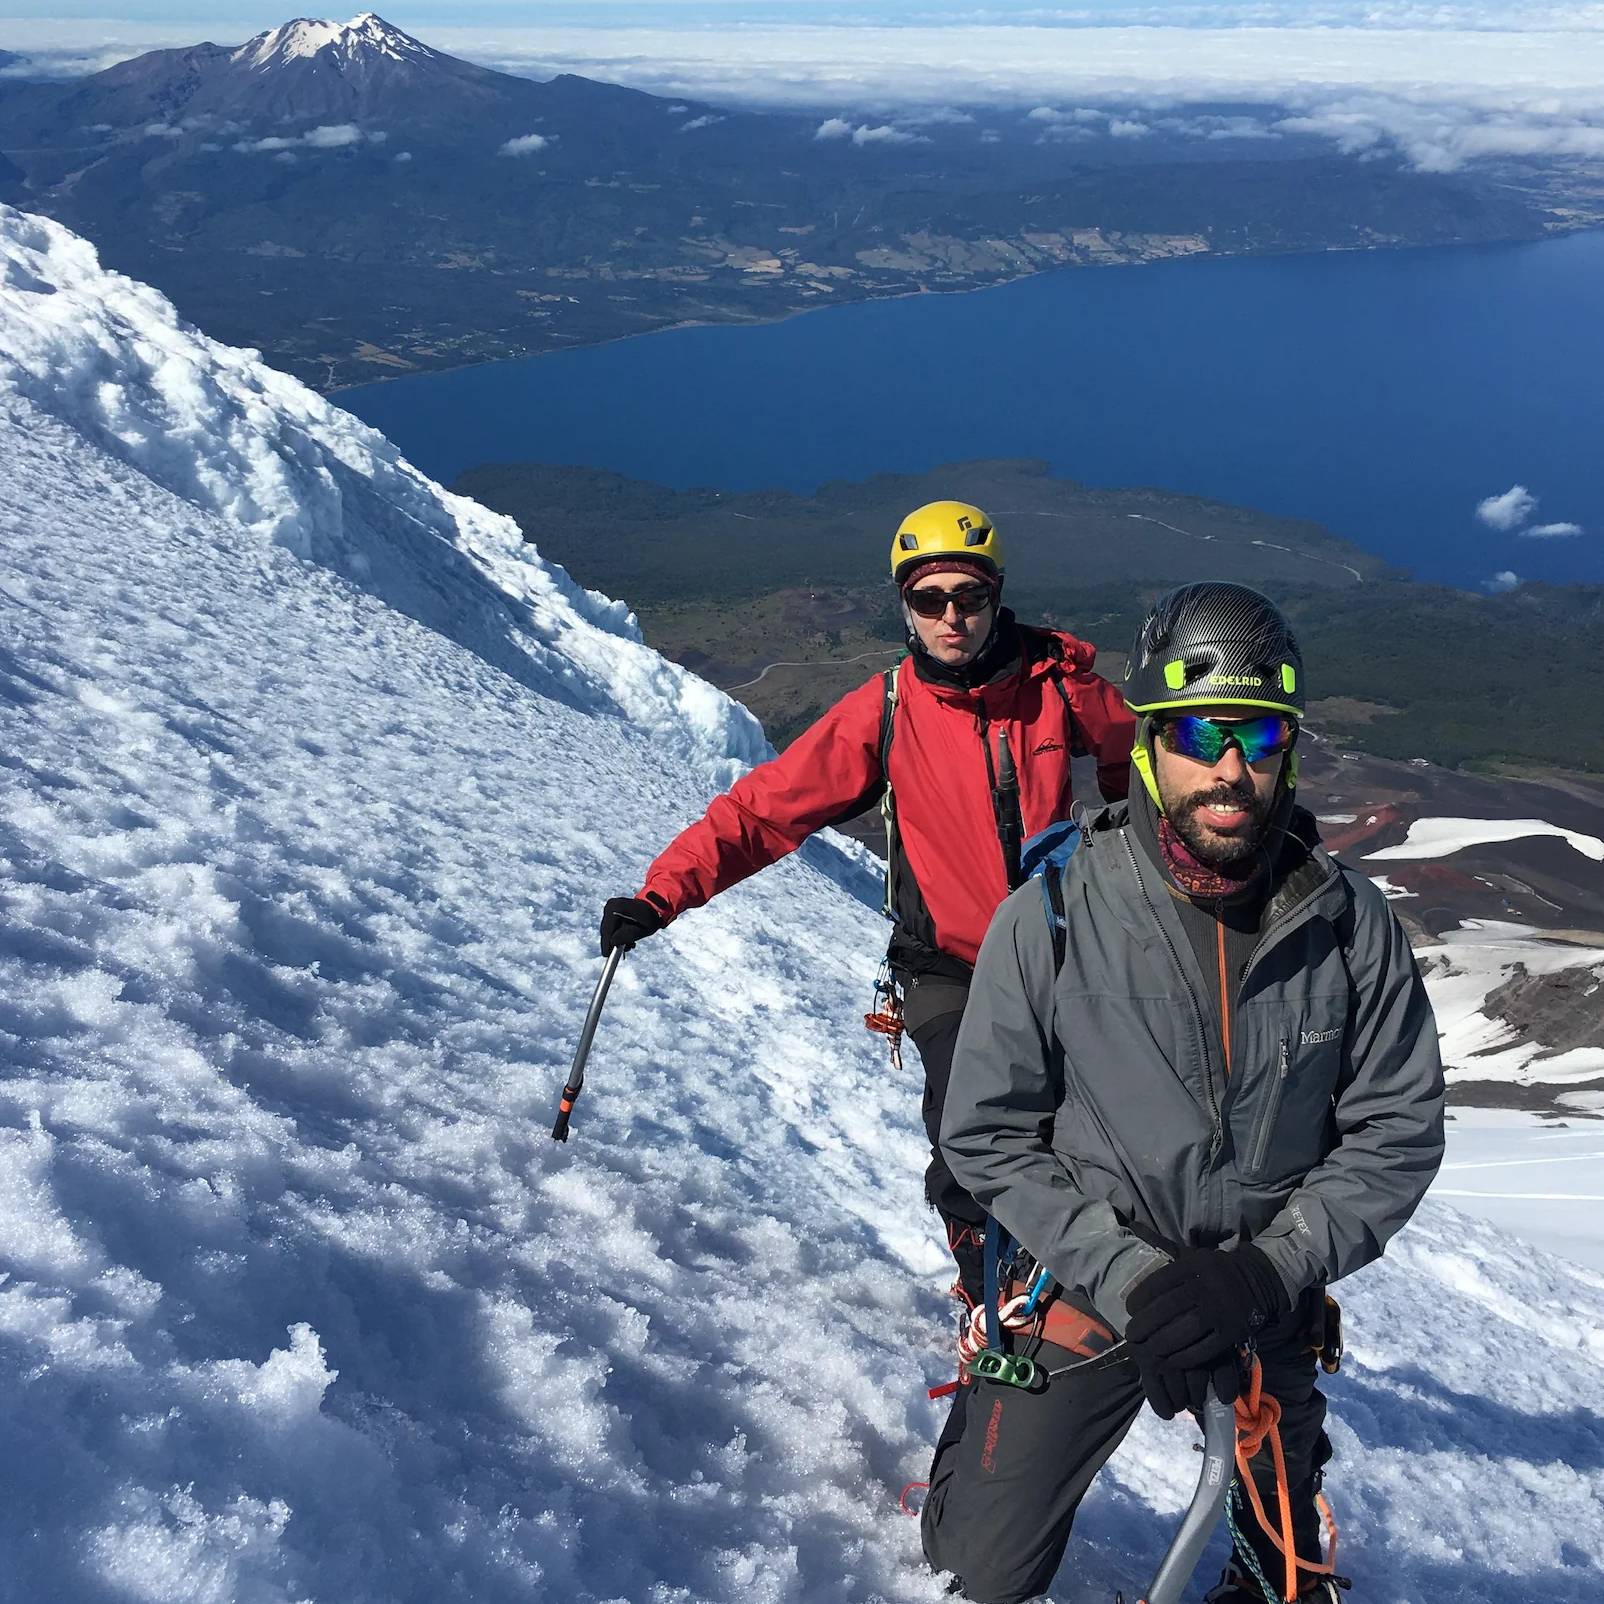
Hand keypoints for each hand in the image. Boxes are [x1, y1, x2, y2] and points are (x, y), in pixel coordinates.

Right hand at [600, 896, 664, 954]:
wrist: (653, 906)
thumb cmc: (650, 917)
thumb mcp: (643, 929)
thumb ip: (628, 935)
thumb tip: (612, 942)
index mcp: (617, 907)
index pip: (608, 929)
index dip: (607, 943)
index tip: (607, 955)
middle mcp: (611, 905)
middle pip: (607, 930)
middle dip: (613, 942)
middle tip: (624, 950)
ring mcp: (610, 907)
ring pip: (608, 929)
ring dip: (616, 939)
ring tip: (630, 945)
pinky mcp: (611, 911)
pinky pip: (611, 926)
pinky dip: (617, 934)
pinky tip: (628, 939)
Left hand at [1124, 1245, 1286, 1418]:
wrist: (1259, 1280)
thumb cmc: (1216, 1272)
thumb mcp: (1195, 1259)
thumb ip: (1171, 1272)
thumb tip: (1138, 1291)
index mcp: (1195, 1265)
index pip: (1160, 1282)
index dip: (1140, 1297)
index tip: (1128, 1309)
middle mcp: (1207, 1286)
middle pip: (1169, 1308)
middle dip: (1145, 1325)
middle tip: (1131, 1336)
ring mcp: (1221, 1311)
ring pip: (1185, 1331)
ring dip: (1161, 1344)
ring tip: (1147, 1352)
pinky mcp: (1232, 1333)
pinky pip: (1204, 1350)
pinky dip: (1184, 1359)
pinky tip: (1169, 1362)